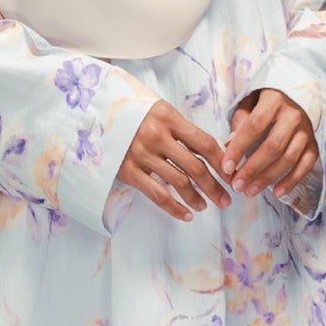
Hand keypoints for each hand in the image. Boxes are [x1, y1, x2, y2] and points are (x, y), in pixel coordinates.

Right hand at [118, 98, 233, 219]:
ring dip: (197, 198)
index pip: (204, 143)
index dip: (223, 162)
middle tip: (226, 199)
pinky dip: (174, 207)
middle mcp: (155, 134)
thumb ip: (182, 129)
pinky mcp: (127, 170)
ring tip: (206, 206)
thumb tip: (216, 151)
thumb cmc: (132, 113)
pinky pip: (157, 194)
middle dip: (215, 186)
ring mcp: (140, 154)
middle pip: (195, 166)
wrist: (93, 114)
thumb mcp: (158, 111)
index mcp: (167, 116)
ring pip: (179, 182)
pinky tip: (186, 214)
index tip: (232, 175)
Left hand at [222, 87, 318, 200]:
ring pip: (289, 158)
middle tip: (237, 185)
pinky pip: (306, 165)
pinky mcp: (315, 143)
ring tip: (250, 191)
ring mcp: (307, 130)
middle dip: (253, 169)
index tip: (226, 167)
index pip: (254, 126)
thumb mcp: (250, 102)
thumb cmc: (266, 100)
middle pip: (273, 146)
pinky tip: (277, 192)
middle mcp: (294, 115)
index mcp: (275, 100)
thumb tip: (228, 146)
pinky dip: (292, 181)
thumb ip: (240, 121)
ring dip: (268, 178)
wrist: (297, 95)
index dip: (239, 148)